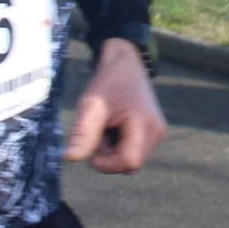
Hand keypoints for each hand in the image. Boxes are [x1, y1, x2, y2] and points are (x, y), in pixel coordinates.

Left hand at [65, 39, 167, 174]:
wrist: (125, 62)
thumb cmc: (107, 82)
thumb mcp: (91, 106)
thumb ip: (83, 134)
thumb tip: (70, 158)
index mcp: (145, 124)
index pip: (129, 162)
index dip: (106, 162)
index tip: (91, 144)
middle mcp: (157, 132)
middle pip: (129, 164)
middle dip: (108, 155)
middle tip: (100, 129)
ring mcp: (158, 133)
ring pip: (131, 161)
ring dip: (113, 151)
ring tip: (109, 125)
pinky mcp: (155, 133)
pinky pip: (134, 151)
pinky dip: (120, 145)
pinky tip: (116, 127)